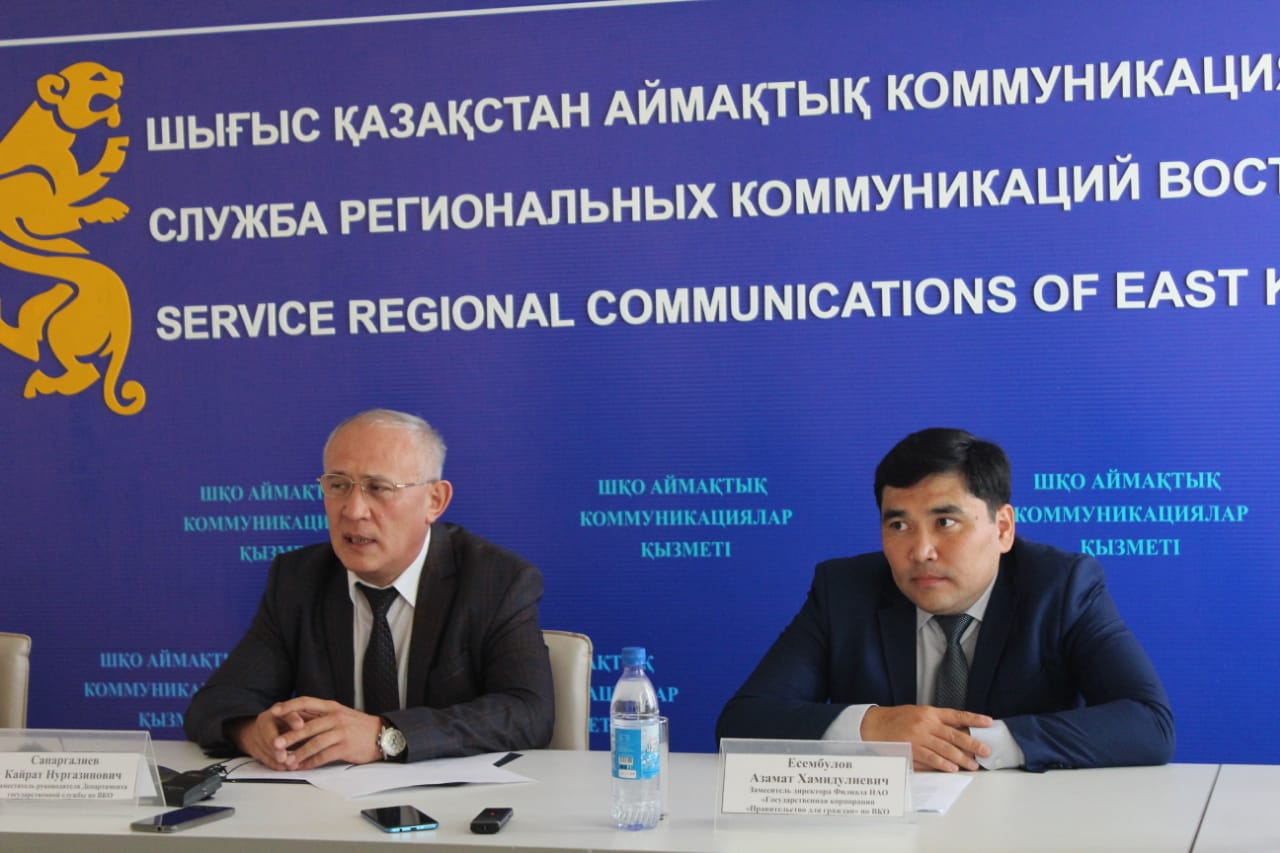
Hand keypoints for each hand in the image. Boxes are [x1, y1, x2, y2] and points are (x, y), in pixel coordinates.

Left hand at [231, 697, 382, 769]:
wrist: (381, 734)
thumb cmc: (357, 726)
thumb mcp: (339, 714)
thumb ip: (320, 716)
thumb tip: (295, 720)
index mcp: (332, 707)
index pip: (306, 702)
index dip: (288, 707)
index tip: (274, 711)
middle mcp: (336, 717)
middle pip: (307, 726)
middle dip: (289, 737)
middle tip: (275, 744)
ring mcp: (341, 732)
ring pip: (314, 743)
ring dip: (298, 754)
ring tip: (287, 761)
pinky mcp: (346, 747)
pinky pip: (324, 756)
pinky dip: (311, 763)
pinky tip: (303, 767)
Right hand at [860, 704, 993, 771]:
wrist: (874, 725)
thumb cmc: (897, 719)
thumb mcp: (918, 714)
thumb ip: (938, 722)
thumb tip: (961, 731)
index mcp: (929, 712)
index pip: (956, 715)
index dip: (974, 719)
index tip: (989, 722)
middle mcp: (925, 724)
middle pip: (954, 735)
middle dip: (973, 744)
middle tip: (985, 750)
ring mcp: (918, 737)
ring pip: (945, 749)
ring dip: (961, 758)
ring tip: (973, 765)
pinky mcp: (911, 750)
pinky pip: (930, 758)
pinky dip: (943, 764)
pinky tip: (953, 768)